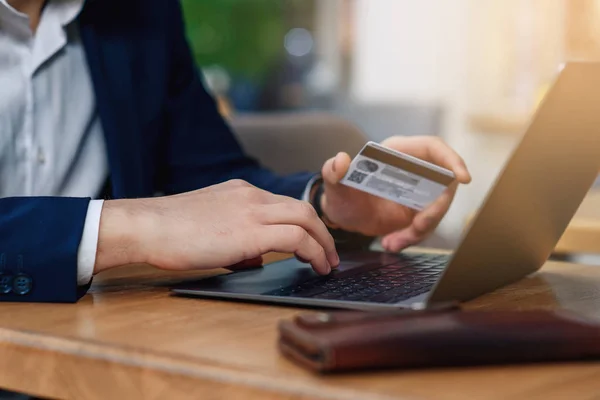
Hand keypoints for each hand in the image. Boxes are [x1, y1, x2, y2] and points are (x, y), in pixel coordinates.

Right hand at [94, 180, 338, 274]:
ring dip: (322, 242)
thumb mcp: (210, 226)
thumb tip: (257, 257)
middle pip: (303, 208)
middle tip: (329, 253)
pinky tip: (315, 265)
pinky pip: (295, 238)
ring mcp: (252, 211)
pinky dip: (312, 251)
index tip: (313, 240)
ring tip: (327, 262)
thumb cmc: (169, 231)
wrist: (148, 227)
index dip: (305, 223)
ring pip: (305, 219)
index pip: (284, 204)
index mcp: (242, 192)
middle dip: (323, 232)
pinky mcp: (250, 231)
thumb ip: (238, 239)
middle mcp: (251, 196)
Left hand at [320, 136, 470, 251]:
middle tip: (414, 230)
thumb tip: (340, 160)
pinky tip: (391, 243)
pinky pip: (427, 226)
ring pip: (436, 211)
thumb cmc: (341, 193)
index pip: (434, 148)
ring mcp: (419, 191)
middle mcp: (414, 169)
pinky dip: (412, 239)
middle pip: (442, 186)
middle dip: (434, 212)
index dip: (452, 160)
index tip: (463, 179)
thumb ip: (332, 172)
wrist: (345, 216)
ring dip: (419, 232)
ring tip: (392, 242)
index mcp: (398, 152)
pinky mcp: (419, 210)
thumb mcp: (334, 185)